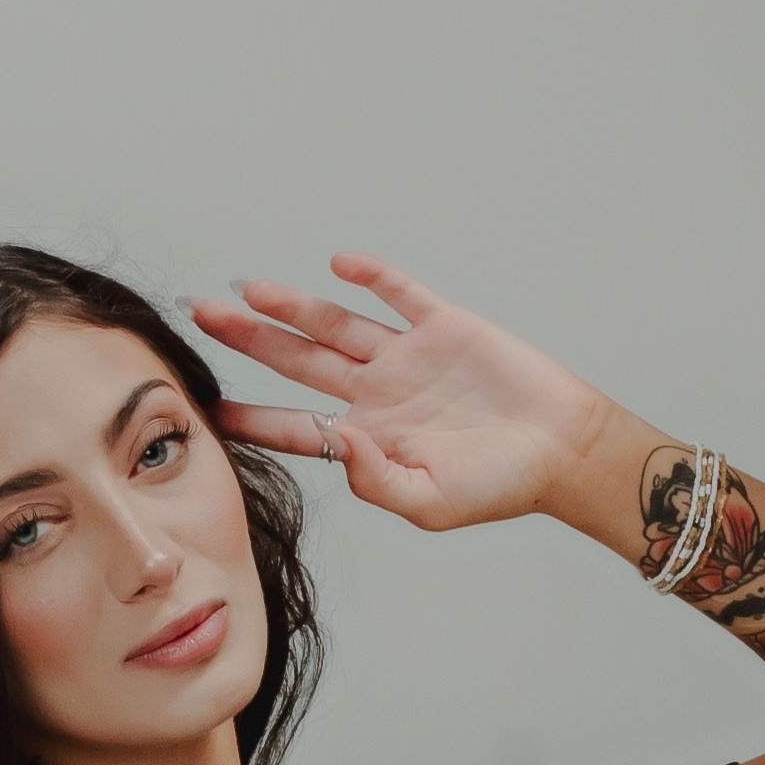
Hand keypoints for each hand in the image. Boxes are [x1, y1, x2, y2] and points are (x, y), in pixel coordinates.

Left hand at [185, 256, 603, 533]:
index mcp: (371, 438)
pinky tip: (341, 261)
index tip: (206, 410)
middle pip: (299, 361)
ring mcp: (408, 357)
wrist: (563, 449)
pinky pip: (399, 293)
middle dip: (249, 339)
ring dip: (293, 304)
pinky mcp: (443, 325)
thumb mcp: (432, 502)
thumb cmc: (501, 486)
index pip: (298, 426)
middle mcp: (379, 393)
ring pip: (335, 323)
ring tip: (248, 287)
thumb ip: (378, 480)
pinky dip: (372, 274)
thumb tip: (340, 442)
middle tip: (202, 315)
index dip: (253, 418)